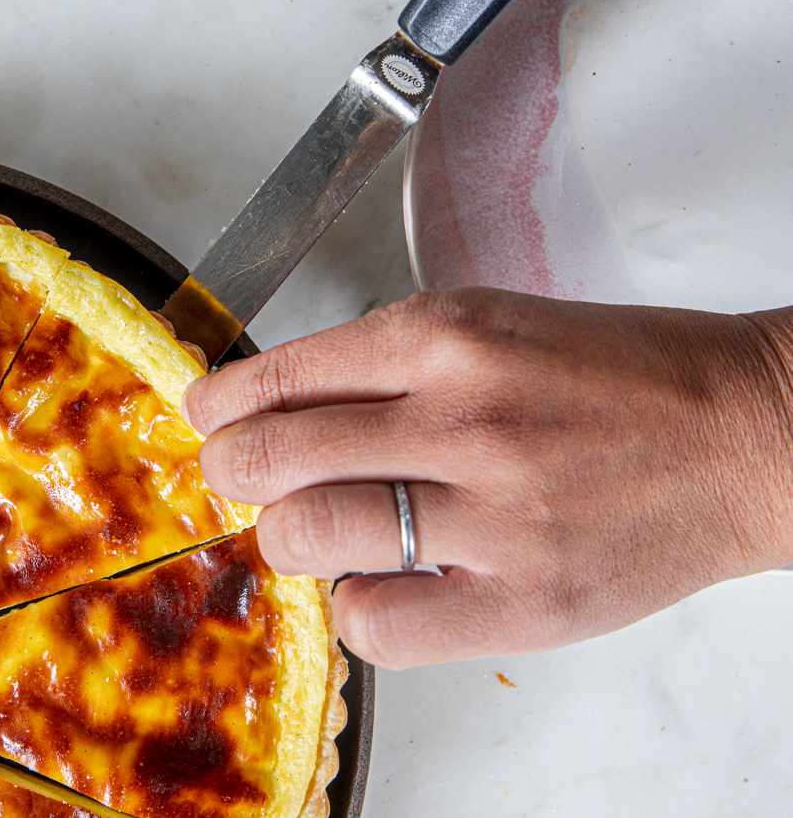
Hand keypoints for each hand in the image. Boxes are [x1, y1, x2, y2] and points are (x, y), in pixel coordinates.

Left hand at [184, 289, 792, 667]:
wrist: (745, 433)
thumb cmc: (618, 375)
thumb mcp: (491, 325)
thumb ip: (387, 364)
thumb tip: (280, 405)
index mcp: (446, 337)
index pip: (279, 376)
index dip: (221, 404)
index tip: (207, 416)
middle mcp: (461, 418)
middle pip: (274, 457)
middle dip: (230, 470)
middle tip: (235, 475)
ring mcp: (493, 513)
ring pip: (312, 534)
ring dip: (283, 537)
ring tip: (302, 530)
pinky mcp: (524, 598)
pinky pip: (379, 622)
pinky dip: (353, 608)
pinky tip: (374, 584)